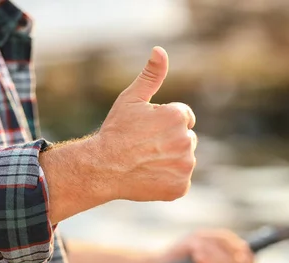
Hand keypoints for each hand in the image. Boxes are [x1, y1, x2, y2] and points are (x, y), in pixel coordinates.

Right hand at [94, 46, 197, 201]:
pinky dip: (169, 180)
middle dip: (170, 141)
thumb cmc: (115, 131)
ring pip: (184, 160)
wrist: (101, 168)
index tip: (146, 131)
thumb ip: (151, 75)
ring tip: (145, 162)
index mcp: (178, 116)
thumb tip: (160, 50)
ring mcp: (185, 166)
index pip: (184, 117)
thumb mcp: (131, 99)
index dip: (163, 123)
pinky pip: (180, 180)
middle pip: (186, 139)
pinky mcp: (181, 187)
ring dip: (170, 161)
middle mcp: (186, 140)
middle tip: (144, 147)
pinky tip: (150, 176)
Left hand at [150, 229, 253, 262]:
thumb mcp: (202, 239)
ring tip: (195, 251)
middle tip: (201, 245)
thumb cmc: (179, 253)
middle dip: (220, 246)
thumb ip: (224, 241)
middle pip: (240, 258)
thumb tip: (245, 250)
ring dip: (209, 251)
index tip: (233, 244)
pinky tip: (195, 258)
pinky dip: (205, 259)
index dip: (244, 250)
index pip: (248, 258)